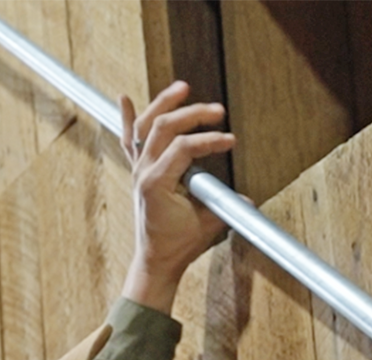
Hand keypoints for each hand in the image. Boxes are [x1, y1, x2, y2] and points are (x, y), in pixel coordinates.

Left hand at [118, 82, 236, 313]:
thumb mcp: (207, 224)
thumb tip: (246, 198)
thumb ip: (225, 206)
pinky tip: (125, 99)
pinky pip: (129, 140)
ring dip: (163, 103)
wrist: (156, 259)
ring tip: (182, 88)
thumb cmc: (179, 245)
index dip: (209, 141)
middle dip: (191, 114)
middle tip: (216, 110)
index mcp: (155, 183)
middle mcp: (142, 171)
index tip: (230, 141)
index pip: (182, 147)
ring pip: (145, 126)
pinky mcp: (138, 171)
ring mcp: (137, 169)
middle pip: (163, 127)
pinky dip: (127, 118)